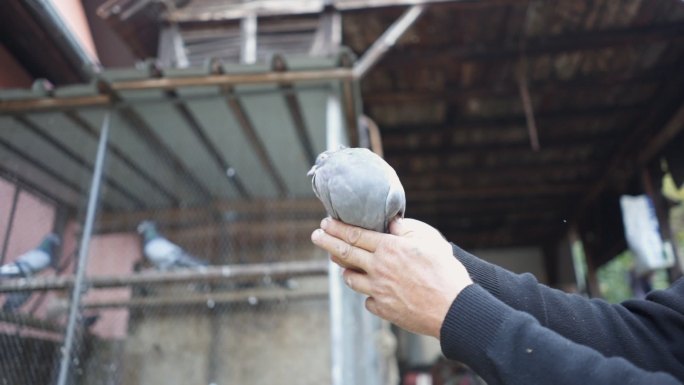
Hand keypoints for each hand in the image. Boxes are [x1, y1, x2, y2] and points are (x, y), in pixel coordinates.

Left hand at [311, 217, 472, 337]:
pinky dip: (369, 294)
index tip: (324, 223)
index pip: (354, 235)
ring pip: (350, 279)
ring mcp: (378, 291)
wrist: (453, 309)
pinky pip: (368, 300)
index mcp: (388, 248)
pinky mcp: (383, 310)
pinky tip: (374, 291)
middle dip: (326, 242)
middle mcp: (378, 268)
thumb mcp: (430, 239)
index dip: (336, 228)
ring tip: (345, 266)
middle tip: (315, 236)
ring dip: (345, 271)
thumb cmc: (445, 271)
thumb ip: (407, 229)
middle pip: (344, 253)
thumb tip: (391, 223)